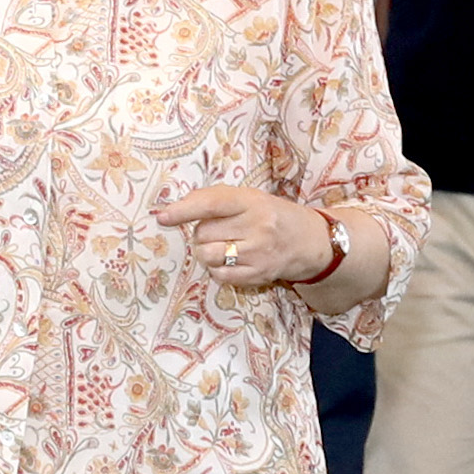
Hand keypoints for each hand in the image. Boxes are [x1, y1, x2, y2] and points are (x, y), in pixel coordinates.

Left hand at [155, 184, 330, 292]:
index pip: (212, 204)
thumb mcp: (250, 198)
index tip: (162, 216)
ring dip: (207, 252)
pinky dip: (217, 269)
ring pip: (208, 256)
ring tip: (223, 246)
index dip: (184, 210)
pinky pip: (219, 275)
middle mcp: (257, 227)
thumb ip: (217, 200)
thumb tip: (175, 209)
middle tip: (218, 231)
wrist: (310, 241)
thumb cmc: (271, 215)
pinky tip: (230, 260)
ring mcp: (258, 253)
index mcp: (252, 201)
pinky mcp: (258, 275)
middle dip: (201, 233)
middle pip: (203, 234)